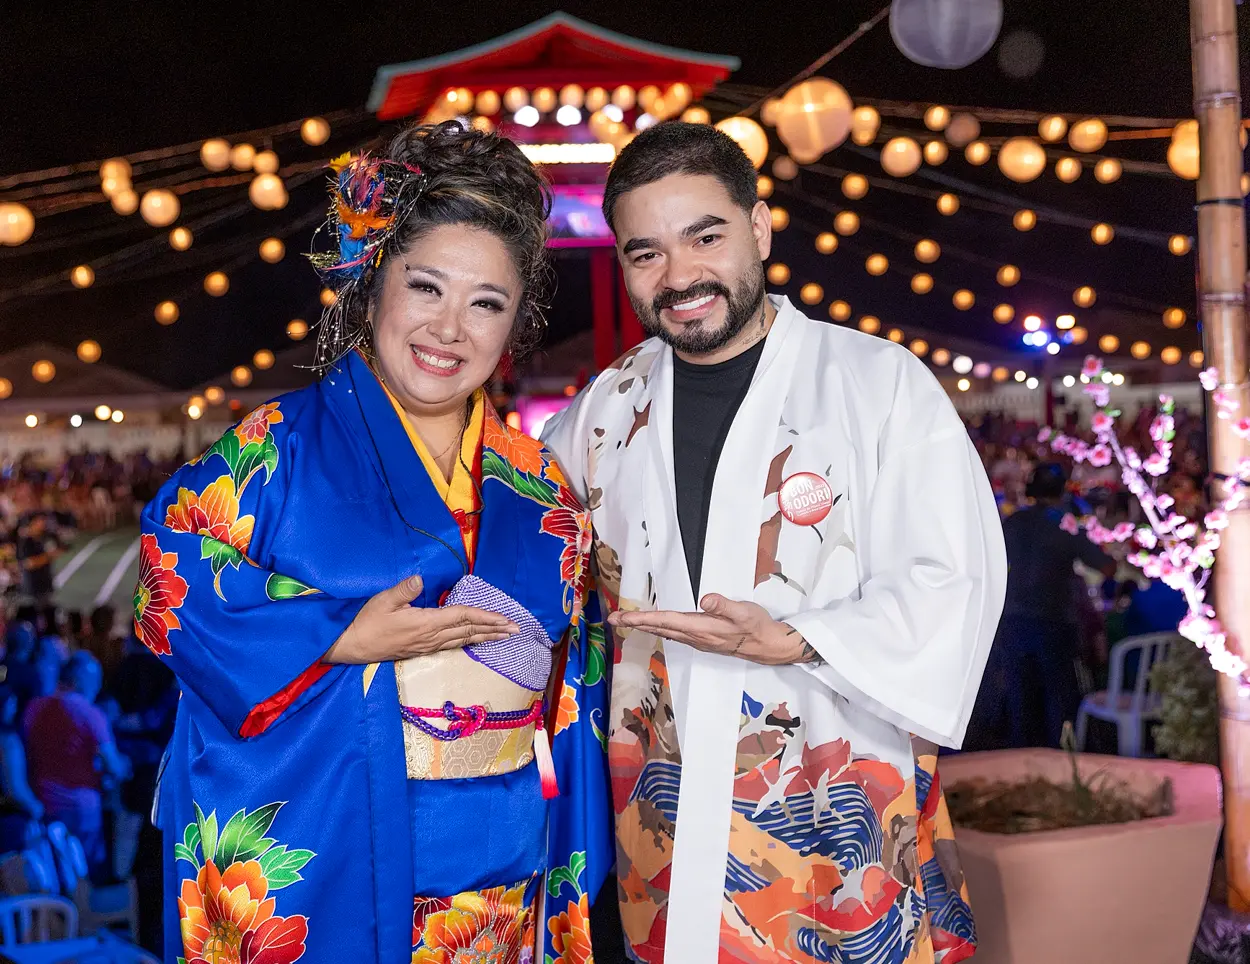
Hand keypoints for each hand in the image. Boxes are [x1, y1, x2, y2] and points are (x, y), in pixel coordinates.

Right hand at [324, 575, 519, 664]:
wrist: (351, 648)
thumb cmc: (367, 622)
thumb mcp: (383, 601)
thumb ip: (404, 589)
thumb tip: (420, 579)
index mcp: (426, 623)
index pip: (463, 617)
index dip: (485, 616)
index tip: (505, 618)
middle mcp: (432, 637)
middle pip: (469, 631)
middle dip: (494, 630)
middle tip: (516, 630)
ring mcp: (428, 645)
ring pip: (463, 640)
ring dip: (485, 637)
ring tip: (503, 636)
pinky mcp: (422, 649)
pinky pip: (452, 644)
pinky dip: (469, 641)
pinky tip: (475, 641)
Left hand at [607, 594, 820, 665]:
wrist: (768, 646)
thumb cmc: (757, 626)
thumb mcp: (744, 611)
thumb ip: (724, 605)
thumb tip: (705, 599)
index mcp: (701, 628)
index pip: (665, 621)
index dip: (642, 619)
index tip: (622, 618)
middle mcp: (695, 637)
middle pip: (659, 628)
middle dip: (635, 623)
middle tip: (612, 619)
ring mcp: (698, 640)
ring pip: (665, 632)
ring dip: (645, 626)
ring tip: (627, 621)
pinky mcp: (703, 640)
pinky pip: (674, 634)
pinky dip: (660, 628)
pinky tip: (655, 626)